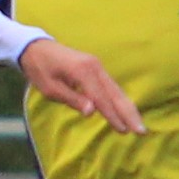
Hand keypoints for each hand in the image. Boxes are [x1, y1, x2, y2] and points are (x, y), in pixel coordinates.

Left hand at [19, 39, 143, 133]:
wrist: (36, 47)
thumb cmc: (40, 69)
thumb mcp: (50, 88)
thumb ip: (71, 99)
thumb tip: (91, 112)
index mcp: (82, 71)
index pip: (101, 98)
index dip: (112, 116)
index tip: (124, 130)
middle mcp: (94, 66)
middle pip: (115, 93)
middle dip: (129, 113)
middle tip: (141, 131)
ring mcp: (97, 66)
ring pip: (116, 90)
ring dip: (127, 108)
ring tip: (138, 125)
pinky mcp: (96, 68)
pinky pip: (110, 86)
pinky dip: (119, 100)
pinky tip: (126, 112)